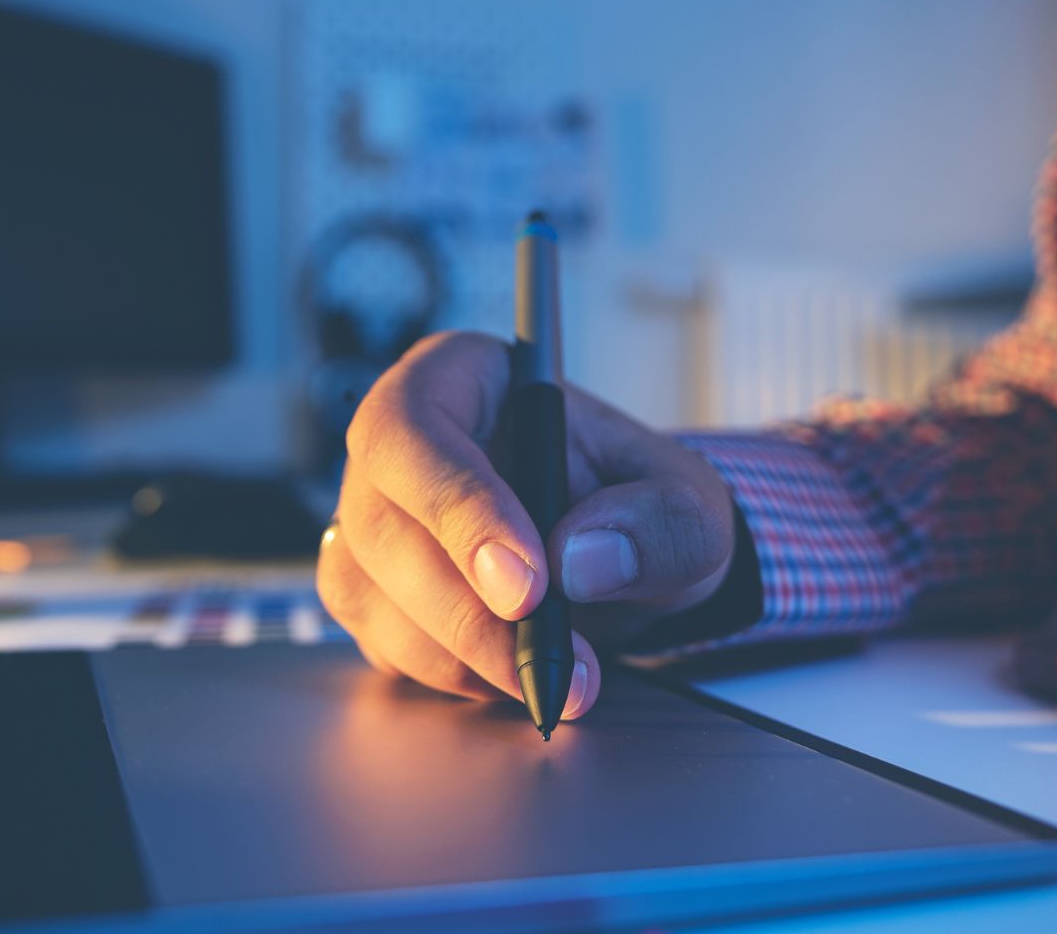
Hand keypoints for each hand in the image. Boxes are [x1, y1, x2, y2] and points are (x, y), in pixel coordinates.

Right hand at [317, 331, 736, 719]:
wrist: (622, 560)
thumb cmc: (638, 503)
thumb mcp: (686, 501)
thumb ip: (660, 522)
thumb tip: (584, 560)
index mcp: (457, 378)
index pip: (411, 429)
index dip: (458, 508)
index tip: (529, 587)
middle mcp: (395, 448)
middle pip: (379, 524)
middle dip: (467, 609)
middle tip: (553, 658)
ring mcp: (372, 524)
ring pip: (370, 594)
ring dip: (464, 653)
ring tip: (561, 677)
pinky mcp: (373, 596)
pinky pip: (386, 645)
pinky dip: (455, 675)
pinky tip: (521, 675)